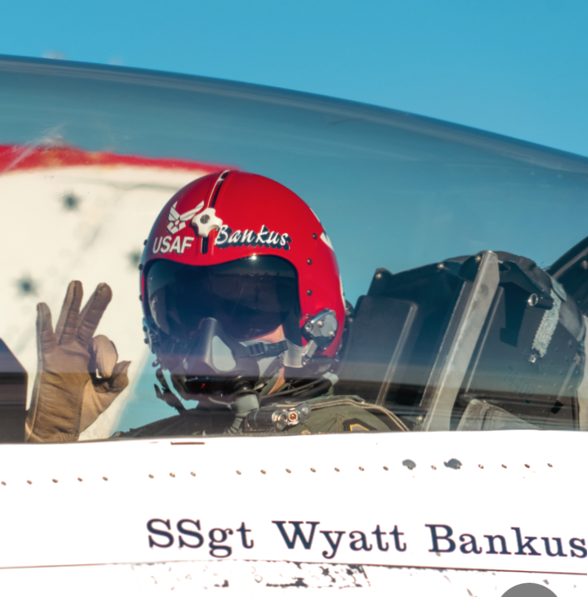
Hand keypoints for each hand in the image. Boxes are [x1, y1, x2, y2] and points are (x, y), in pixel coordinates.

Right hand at [25, 281, 130, 442]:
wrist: (59, 428)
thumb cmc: (81, 412)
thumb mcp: (106, 395)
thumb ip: (119, 380)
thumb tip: (127, 362)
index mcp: (91, 358)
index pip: (104, 343)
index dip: (107, 356)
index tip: (104, 373)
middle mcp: (76, 351)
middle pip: (87, 321)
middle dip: (96, 304)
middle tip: (105, 285)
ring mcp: (61, 354)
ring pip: (68, 323)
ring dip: (73, 303)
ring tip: (77, 284)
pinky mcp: (47, 361)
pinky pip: (45, 338)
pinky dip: (44, 323)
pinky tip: (44, 307)